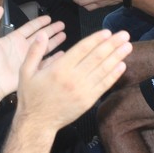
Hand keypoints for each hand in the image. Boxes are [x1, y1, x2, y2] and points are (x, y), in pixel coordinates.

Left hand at [0, 7, 65, 99]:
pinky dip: (55, 58)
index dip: (40, 22)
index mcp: (15, 39)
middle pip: (41, 35)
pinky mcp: (32, 69)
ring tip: (64, 35)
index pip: (30, 27)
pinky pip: (46, 62)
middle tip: (61, 24)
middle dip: (51, 29)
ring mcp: (29, 58)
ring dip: (55, 41)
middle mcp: (23, 47)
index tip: (48, 18)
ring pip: (45, 47)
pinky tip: (62, 53)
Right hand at [15, 29, 131, 130]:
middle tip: (124, 35)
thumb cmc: (31, 96)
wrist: (38, 122)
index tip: (107, 32)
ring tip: (127, 46)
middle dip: (112, 44)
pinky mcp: (88, 101)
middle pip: (97, 57)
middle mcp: (73, 78)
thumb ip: (34, 52)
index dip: (96, 39)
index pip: (82, 49)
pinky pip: (104, 85)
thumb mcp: (25, 72)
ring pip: (103, 70)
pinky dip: (114, 75)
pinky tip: (122, 66)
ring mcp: (82, 90)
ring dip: (117, 57)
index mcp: (59, 69)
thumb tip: (42, 34)